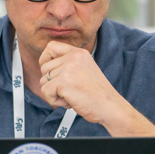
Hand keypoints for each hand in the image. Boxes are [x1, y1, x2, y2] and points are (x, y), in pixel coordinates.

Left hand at [38, 41, 154, 136]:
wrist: (110, 106)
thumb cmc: (98, 94)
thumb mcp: (85, 69)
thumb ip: (69, 64)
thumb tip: (45, 66)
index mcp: (79, 53)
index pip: (51, 47)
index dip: (45, 59)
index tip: (50, 72)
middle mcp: (73, 57)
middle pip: (44, 67)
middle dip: (51, 82)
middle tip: (68, 90)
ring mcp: (68, 68)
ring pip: (44, 81)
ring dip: (54, 93)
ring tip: (71, 96)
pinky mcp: (63, 82)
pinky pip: (45, 91)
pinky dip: (54, 101)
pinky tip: (69, 102)